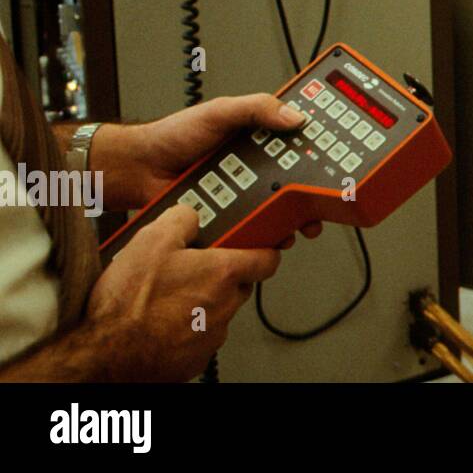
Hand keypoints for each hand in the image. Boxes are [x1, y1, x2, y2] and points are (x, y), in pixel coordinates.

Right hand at [86, 205, 280, 381]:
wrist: (102, 356)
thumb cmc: (126, 305)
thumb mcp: (151, 240)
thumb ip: (182, 219)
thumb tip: (191, 216)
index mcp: (222, 274)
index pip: (268, 258)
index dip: (261, 247)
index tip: (253, 242)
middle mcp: (224, 307)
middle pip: (238, 284)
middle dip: (219, 273)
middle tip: (188, 266)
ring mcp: (211, 336)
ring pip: (216, 309)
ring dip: (198, 300)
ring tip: (162, 295)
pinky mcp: (194, 359)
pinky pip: (198, 335)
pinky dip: (183, 326)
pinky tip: (156, 320)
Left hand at [92, 94, 322, 244]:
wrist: (140, 170)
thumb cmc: (173, 136)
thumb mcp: (220, 111)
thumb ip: (256, 108)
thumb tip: (294, 116)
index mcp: (259, 137)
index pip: (298, 142)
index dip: (320, 150)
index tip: (340, 159)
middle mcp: (257, 165)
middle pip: (296, 179)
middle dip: (315, 193)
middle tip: (326, 200)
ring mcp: (245, 191)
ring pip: (279, 207)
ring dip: (293, 217)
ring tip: (302, 222)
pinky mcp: (232, 215)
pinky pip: (253, 225)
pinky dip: (264, 232)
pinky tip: (272, 234)